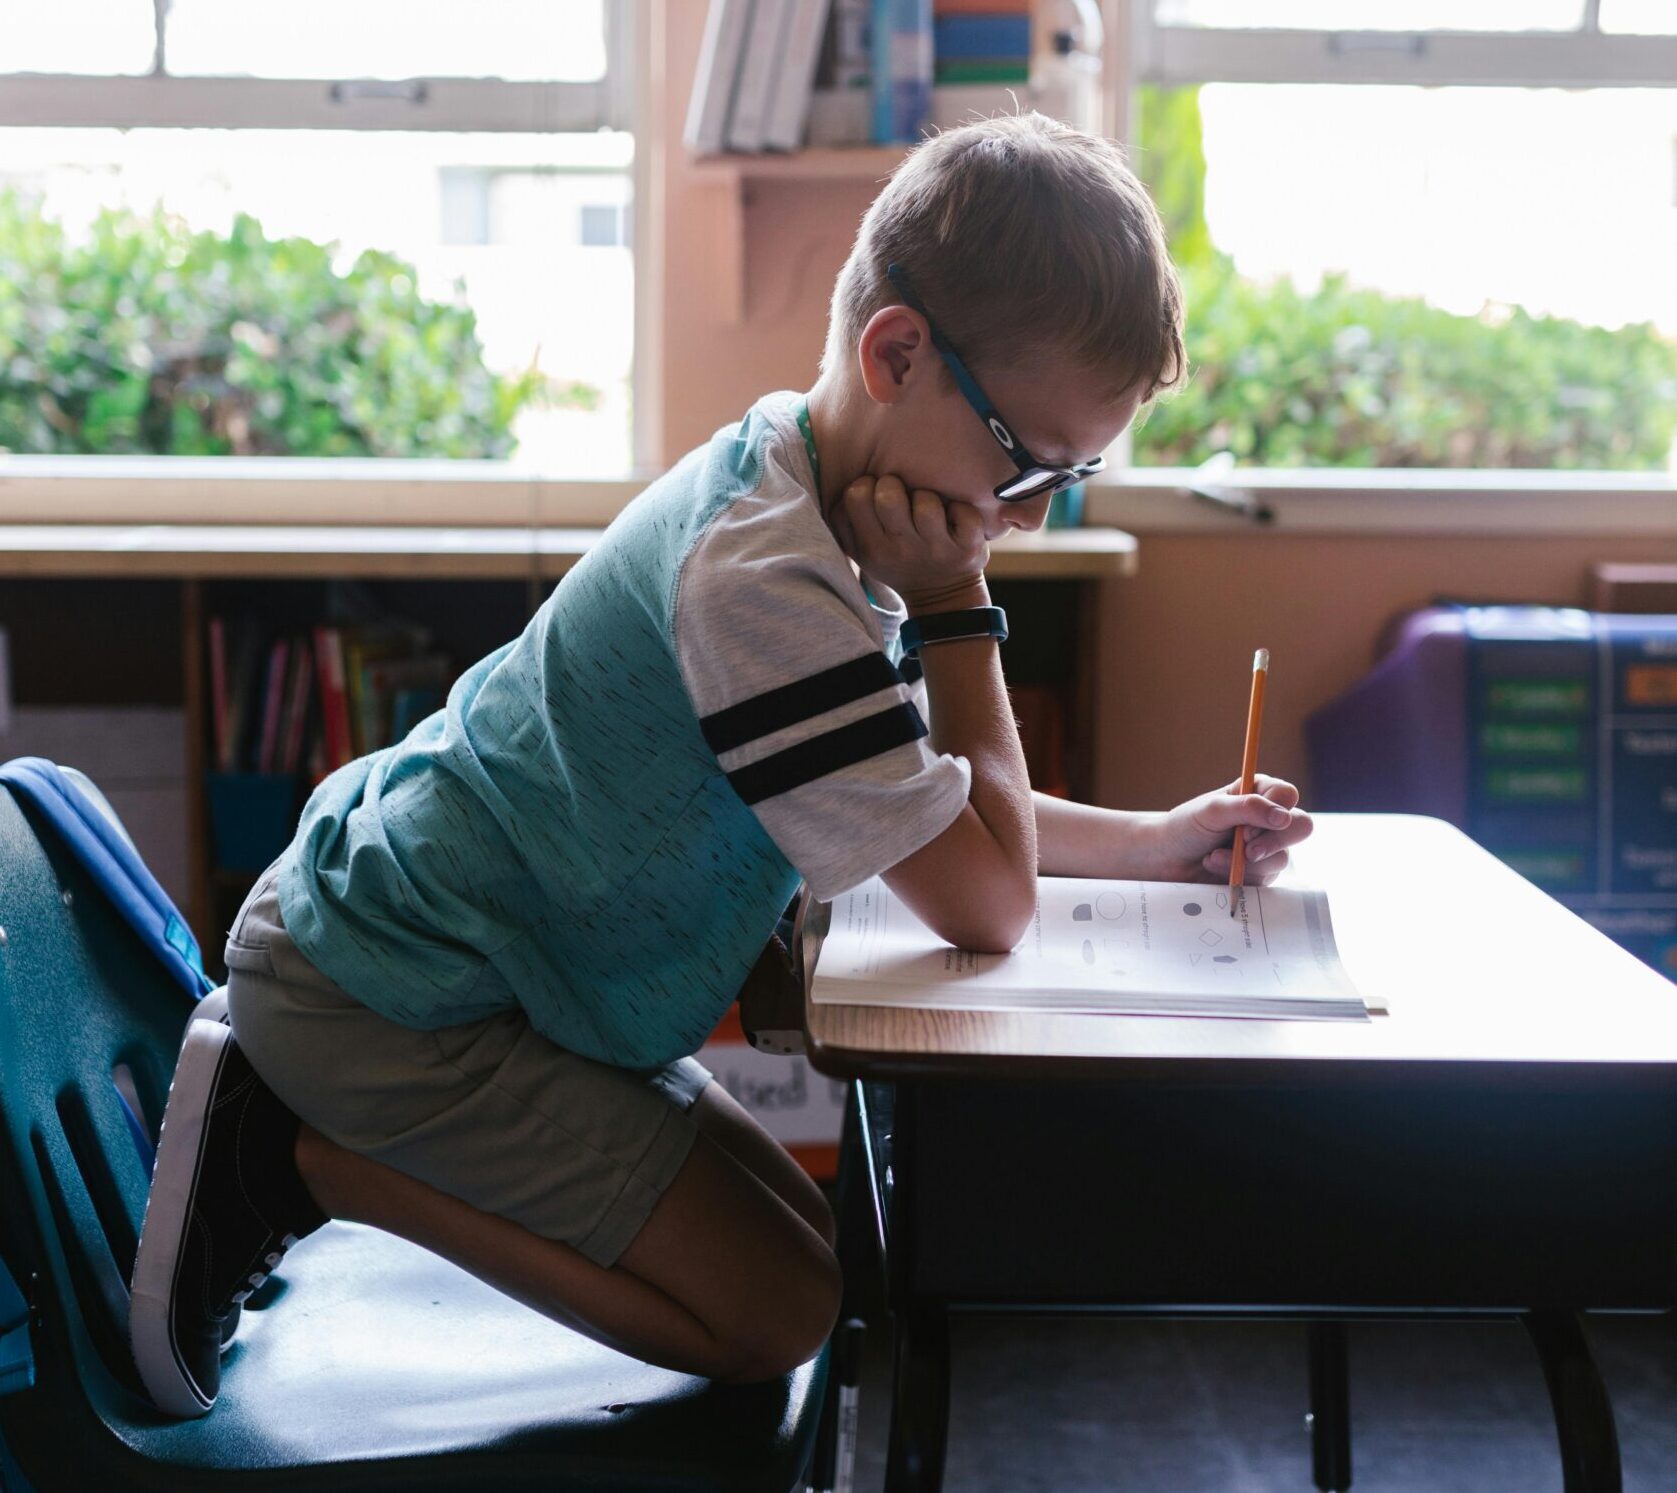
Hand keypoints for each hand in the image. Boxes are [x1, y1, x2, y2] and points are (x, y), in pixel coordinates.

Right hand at [827, 474, 988, 611]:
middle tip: (902, 499)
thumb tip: (835, 480)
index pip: (855, 495)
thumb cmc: (897, 561)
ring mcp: (935, 550)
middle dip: (894, 486)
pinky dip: (963, 510)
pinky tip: (954, 520)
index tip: (875, 496)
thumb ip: (845, 522)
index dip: (866, 485)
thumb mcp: (863, 551)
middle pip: (888, 495)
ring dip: (928, 498)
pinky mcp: (966, 549)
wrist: (940, 599)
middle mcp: (901, 550)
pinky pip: (964, 514)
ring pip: (927, 502)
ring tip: (929, 512)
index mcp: (871, 547)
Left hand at [1152, 775, 1313, 884]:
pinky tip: (1215, 870)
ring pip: (1282, 858)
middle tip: (1245, 848)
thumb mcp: (1212, 810)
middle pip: (1301, 825)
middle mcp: (1266, 819)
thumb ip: (1247, 807)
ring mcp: (1267, 848)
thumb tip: (1284, 817)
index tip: (1246, 826)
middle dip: (1272, 841)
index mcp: (1256, 793)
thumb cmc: (1185, 827)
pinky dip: (1240, 877)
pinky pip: (1266, 879)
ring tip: (1212, 858)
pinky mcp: (1260, 874)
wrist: (1165, 861)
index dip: (1273, 810)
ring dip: (1245, 862)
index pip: (1286, 795)